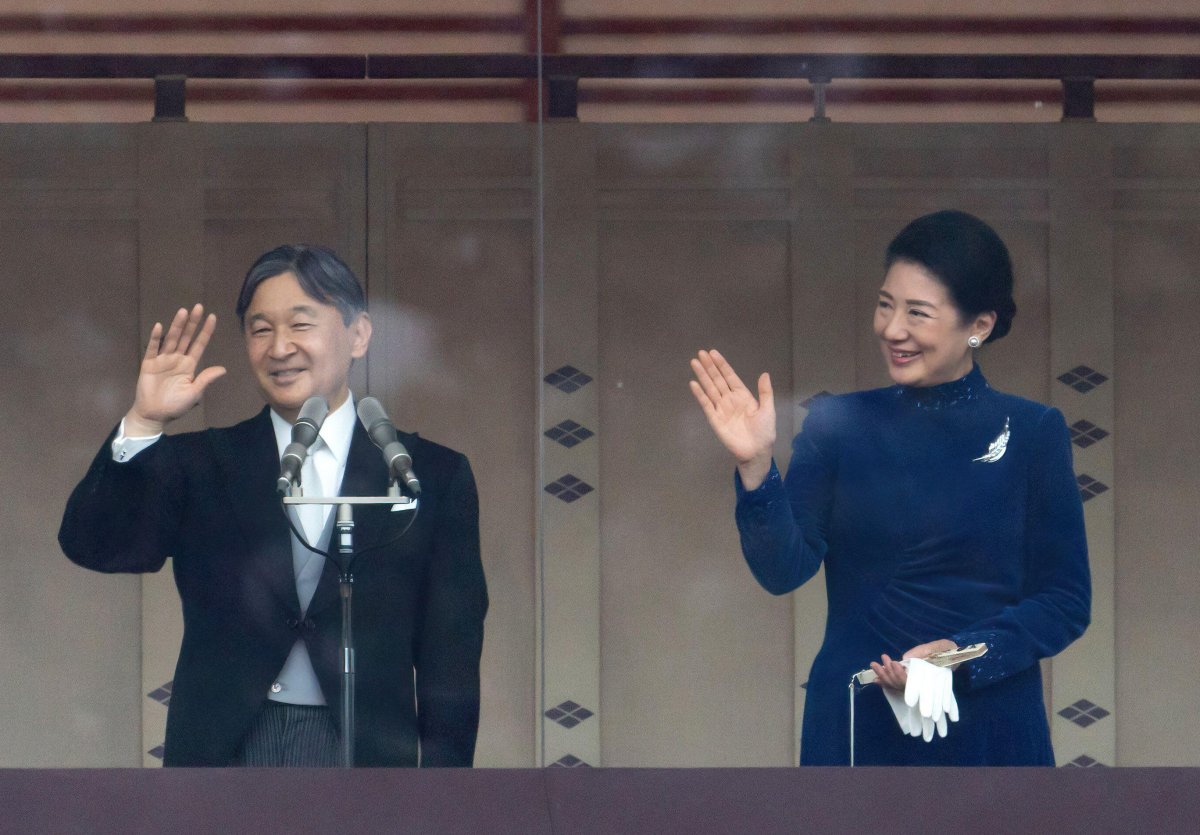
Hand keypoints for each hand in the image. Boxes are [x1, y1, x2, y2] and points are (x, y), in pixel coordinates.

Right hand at [124, 304, 226, 435]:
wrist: (154, 414)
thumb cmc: (175, 405)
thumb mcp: (194, 393)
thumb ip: (206, 379)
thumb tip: (223, 369)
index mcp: (189, 365)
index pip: (199, 344)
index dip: (206, 331)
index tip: (212, 317)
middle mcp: (177, 358)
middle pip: (186, 337)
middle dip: (193, 323)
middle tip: (198, 307)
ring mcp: (163, 360)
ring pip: (171, 339)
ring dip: (177, 326)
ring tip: (183, 312)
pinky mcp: (149, 363)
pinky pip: (153, 348)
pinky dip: (156, 338)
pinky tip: (160, 326)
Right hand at [689, 349, 775, 488]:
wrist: (756, 452)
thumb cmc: (764, 431)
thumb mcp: (768, 410)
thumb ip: (765, 392)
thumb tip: (764, 373)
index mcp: (743, 396)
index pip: (730, 376)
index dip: (722, 365)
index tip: (713, 353)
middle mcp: (730, 399)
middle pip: (717, 380)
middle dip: (709, 367)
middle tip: (700, 353)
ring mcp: (721, 409)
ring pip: (710, 389)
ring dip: (702, 376)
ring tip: (694, 363)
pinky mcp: (715, 420)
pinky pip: (706, 405)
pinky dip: (700, 395)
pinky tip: (694, 384)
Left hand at [869, 639, 956, 690]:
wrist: (953, 654)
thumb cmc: (947, 650)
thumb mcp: (938, 647)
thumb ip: (923, 651)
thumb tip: (905, 658)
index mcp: (929, 678)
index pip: (912, 682)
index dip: (900, 675)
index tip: (894, 663)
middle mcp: (922, 684)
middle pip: (901, 685)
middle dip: (887, 674)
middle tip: (877, 662)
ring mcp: (916, 684)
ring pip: (898, 686)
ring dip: (884, 677)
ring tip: (873, 666)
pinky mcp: (912, 682)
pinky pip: (898, 685)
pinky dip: (887, 682)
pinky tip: (876, 679)